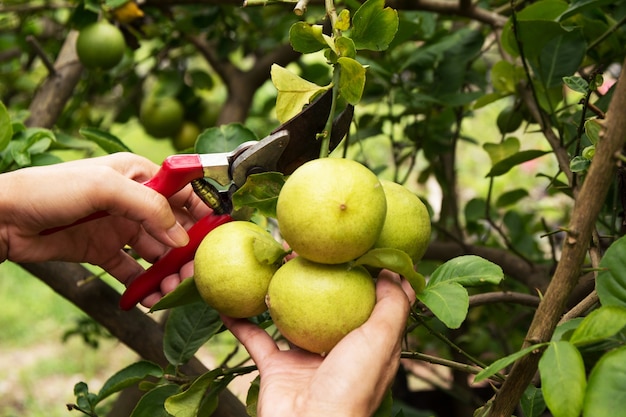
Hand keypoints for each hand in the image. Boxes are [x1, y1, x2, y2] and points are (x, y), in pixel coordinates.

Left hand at [0, 153, 211, 303]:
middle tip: (194, 275)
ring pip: (156, 253)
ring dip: (167, 272)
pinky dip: (142, 285)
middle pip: (173, 228)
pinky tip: (148, 298)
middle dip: (188, 251)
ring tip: (171, 292)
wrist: (3, 218)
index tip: (217, 235)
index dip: (202, 212)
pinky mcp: (103, 251)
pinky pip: (132, 270)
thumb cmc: (50, 190)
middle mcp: (133, 201)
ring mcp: (119, 227)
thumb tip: (181, 237)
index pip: (182, 192)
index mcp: (138, 175)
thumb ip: (149, 207)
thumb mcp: (105, 187)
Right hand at [222, 269, 414, 416]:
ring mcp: (305, 360)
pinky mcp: (276, 370)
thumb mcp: (382, 341)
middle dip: (316, 277)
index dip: (364, 275)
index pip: (369, 304)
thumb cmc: (351, 389)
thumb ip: (392, 307)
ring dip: (279, 292)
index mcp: (367, 347)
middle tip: (303, 251)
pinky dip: (241, 322)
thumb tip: (395, 271)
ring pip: (290, 317)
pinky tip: (229, 303)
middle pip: (326, 304)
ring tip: (270, 265)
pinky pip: (255, 339)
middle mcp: (336, 351)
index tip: (353, 247)